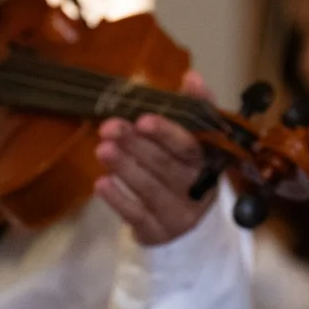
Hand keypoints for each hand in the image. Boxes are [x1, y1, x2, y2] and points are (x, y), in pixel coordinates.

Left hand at [97, 88, 215, 245]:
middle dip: (136, 145)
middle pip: (165, 165)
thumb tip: (192, 76)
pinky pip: (136, 216)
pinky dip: (118, 199)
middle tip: (109, 127)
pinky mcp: (158, 232)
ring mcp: (178, 214)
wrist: (190, 224)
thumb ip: (194, 107)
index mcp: (207, 161)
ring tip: (101, 149)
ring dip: (124, 167)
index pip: (189, 146)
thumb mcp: (196, 138)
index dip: (167, 132)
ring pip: (149, 189)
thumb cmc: (187, 169)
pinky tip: (101, 184)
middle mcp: (196, 188)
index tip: (142, 119)